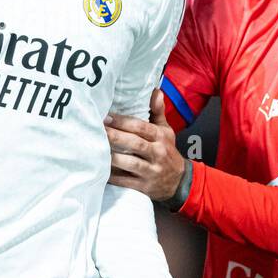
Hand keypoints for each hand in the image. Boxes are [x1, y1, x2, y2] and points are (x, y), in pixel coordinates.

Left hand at [105, 88, 184, 203]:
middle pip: (134, 143)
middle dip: (114, 136)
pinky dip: (113, 176)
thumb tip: (156, 91)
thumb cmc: (168, 152)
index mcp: (160, 137)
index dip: (123, 121)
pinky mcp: (144, 187)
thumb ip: (158, 112)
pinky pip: (126, 181)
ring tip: (96, 148)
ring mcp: (151, 171)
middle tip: (97, 129)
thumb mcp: (166, 132)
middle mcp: (157, 153)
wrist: (181, 182)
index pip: (141, 127)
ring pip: (129, 162)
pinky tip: (100, 169)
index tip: (106, 117)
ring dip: (112, 156)